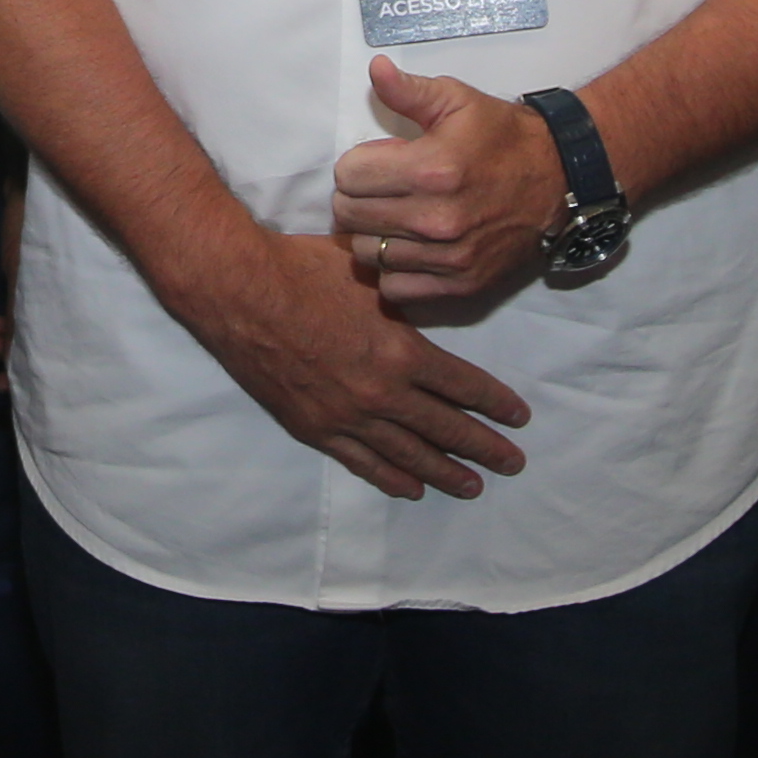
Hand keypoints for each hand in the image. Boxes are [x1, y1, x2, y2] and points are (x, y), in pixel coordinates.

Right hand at [195, 225, 532, 498]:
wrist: (239, 292)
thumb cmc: (301, 269)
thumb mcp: (368, 274)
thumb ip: (402, 295)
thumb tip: (426, 288)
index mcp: (401, 351)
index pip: (463, 385)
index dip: (495, 402)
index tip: (518, 417)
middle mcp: (382, 392)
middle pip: (445, 427)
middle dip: (484, 446)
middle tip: (512, 463)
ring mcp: (348, 416)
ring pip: (409, 454)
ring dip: (445, 472)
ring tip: (472, 486)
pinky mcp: (315, 428)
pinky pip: (363, 462)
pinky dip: (392, 478)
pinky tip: (412, 488)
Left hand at [326, 58, 564, 306]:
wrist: (558, 179)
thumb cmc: (503, 137)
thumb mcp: (458, 100)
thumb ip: (409, 91)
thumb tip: (375, 70)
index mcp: (432, 169)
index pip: (348, 177)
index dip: (356, 164)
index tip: (376, 161)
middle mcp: (436, 219)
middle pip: (350, 217)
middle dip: (357, 197)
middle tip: (380, 188)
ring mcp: (448, 257)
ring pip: (367, 255)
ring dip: (372, 235)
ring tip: (393, 217)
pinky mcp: (460, 284)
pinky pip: (395, 288)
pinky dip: (393, 271)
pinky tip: (408, 248)